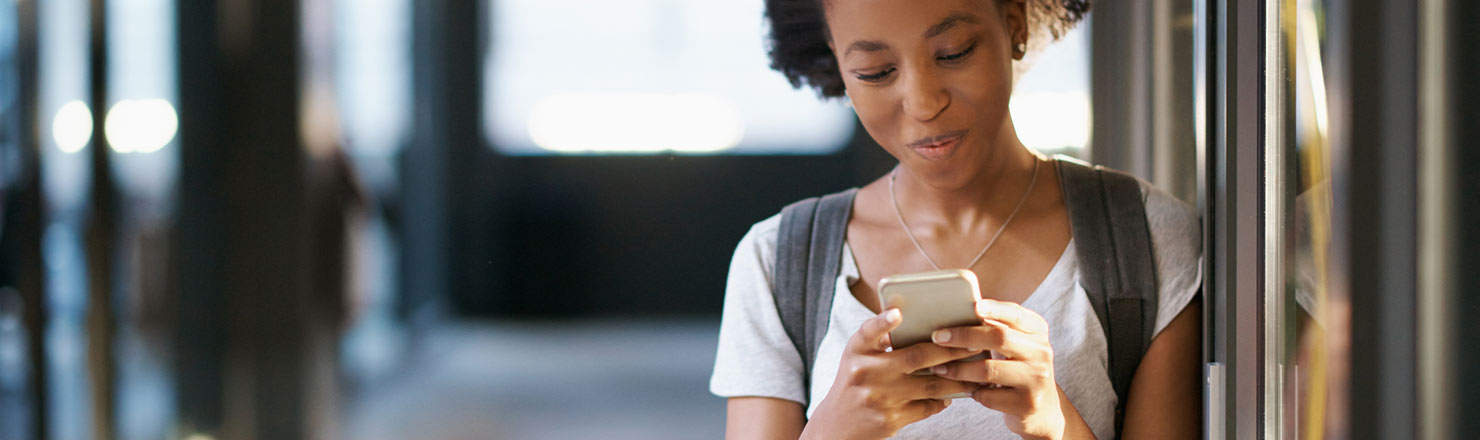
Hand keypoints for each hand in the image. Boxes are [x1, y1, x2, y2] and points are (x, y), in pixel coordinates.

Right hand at [802, 308, 982, 438]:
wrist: (838, 426)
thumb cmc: (854, 383)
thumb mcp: (857, 357)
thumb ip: (878, 339)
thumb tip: (910, 318)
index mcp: (857, 352)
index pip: (868, 332)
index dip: (883, 322)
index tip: (898, 314)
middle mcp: (866, 373)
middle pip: (915, 358)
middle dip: (950, 350)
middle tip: (973, 344)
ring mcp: (880, 398)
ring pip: (930, 386)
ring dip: (957, 379)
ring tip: (975, 372)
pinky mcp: (890, 419)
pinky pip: (926, 407)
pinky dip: (942, 400)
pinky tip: (952, 394)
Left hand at [927, 300, 1067, 439]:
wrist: (1043, 409)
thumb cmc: (1018, 368)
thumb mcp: (1016, 344)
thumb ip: (996, 327)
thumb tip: (955, 312)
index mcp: (1037, 330)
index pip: (1015, 314)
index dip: (994, 308)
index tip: (973, 306)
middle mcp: (1041, 352)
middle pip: (999, 337)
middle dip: (964, 336)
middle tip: (938, 337)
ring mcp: (1036, 379)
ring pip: (988, 370)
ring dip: (958, 369)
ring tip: (939, 368)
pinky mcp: (1027, 404)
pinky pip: (988, 396)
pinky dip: (971, 391)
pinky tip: (963, 389)